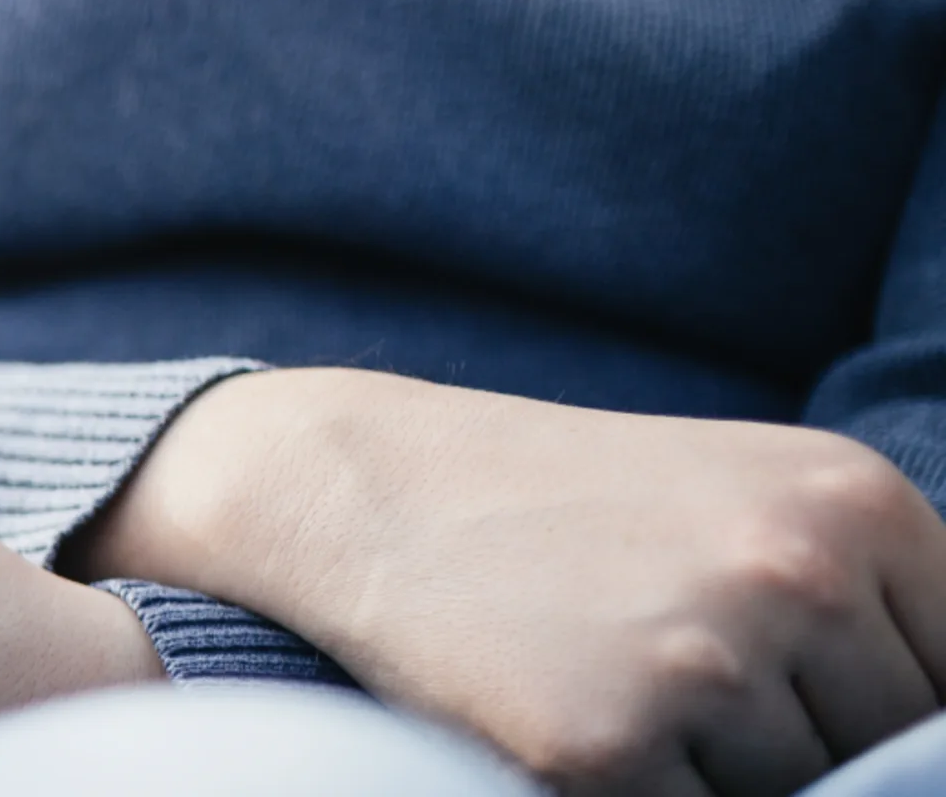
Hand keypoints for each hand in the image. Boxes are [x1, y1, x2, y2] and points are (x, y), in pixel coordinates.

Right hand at [82, 368, 945, 795]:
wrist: (363, 487)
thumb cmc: (557, 502)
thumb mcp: (740, 498)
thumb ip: (858, 593)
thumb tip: (932, 748)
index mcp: (852, 500)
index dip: (897, 715)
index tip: (811, 702)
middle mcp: (794, 575)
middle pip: (882, 747)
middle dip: (806, 744)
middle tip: (685, 688)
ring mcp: (700, 665)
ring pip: (791, 794)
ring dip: (721, 773)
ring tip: (627, 693)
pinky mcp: (604, 747)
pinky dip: (644, 792)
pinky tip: (576, 723)